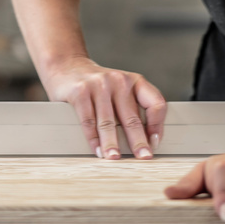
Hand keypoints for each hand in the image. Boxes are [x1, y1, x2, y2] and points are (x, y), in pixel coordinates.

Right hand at [41, 57, 165, 158]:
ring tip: (115, 158)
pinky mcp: (80, 92)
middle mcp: (119, 81)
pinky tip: (97, 149)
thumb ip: (132, 106)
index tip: (155, 142)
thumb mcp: (120, 87)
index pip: (155, 103)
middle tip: (143, 157)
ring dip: (112, 144)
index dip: (157, 125)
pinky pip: (88, 120)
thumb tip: (143, 139)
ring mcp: (99, 85)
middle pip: (132, 118)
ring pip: (108, 122)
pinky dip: (93, 139)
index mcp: (135, 81)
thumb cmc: (97, 83)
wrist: (67, 65)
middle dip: (138, 141)